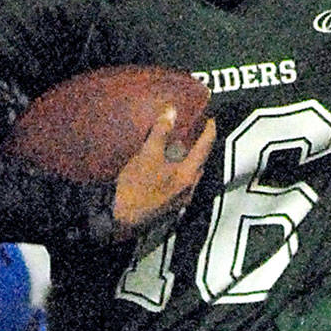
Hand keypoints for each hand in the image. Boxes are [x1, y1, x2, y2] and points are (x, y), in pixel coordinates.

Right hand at [111, 108, 215, 236]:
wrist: (120, 218)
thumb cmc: (135, 187)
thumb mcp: (147, 155)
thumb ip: (161, 132)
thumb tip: (171, 113)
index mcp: (187, 175)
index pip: (205, 148)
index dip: (208, 132)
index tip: (210, 120)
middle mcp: (188, 189)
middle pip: (200, 163)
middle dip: (200, 147)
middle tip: (196, 133)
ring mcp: (180, 200)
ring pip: (190, 175)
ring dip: (188, 161)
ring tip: (180, 148)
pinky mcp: (169, 207)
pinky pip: (180, 184)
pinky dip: (178, 172)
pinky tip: (166, 167)